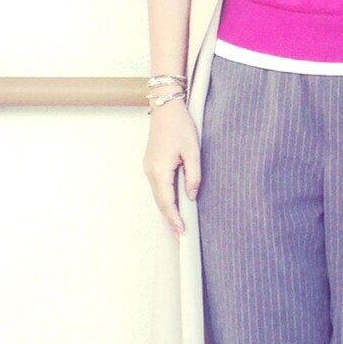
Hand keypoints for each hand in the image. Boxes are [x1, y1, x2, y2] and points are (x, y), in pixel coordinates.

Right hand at [142, 100, 200, 237]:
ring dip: (168, 210)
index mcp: (160, 170)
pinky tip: (174, 205)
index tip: (183, 233)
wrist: (165, 107)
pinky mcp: (151, 164)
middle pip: (160, 202)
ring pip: (158, 195)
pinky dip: (165, 198)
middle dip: (170, 219)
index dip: (175, 219)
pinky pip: (158, 186)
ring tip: (179, 224)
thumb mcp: (193, 151)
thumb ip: (193, 176)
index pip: (167, 202)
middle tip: (181, 236)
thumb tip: (191, 196)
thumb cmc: (180, 126)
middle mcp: (150, 171)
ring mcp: (149, 167)